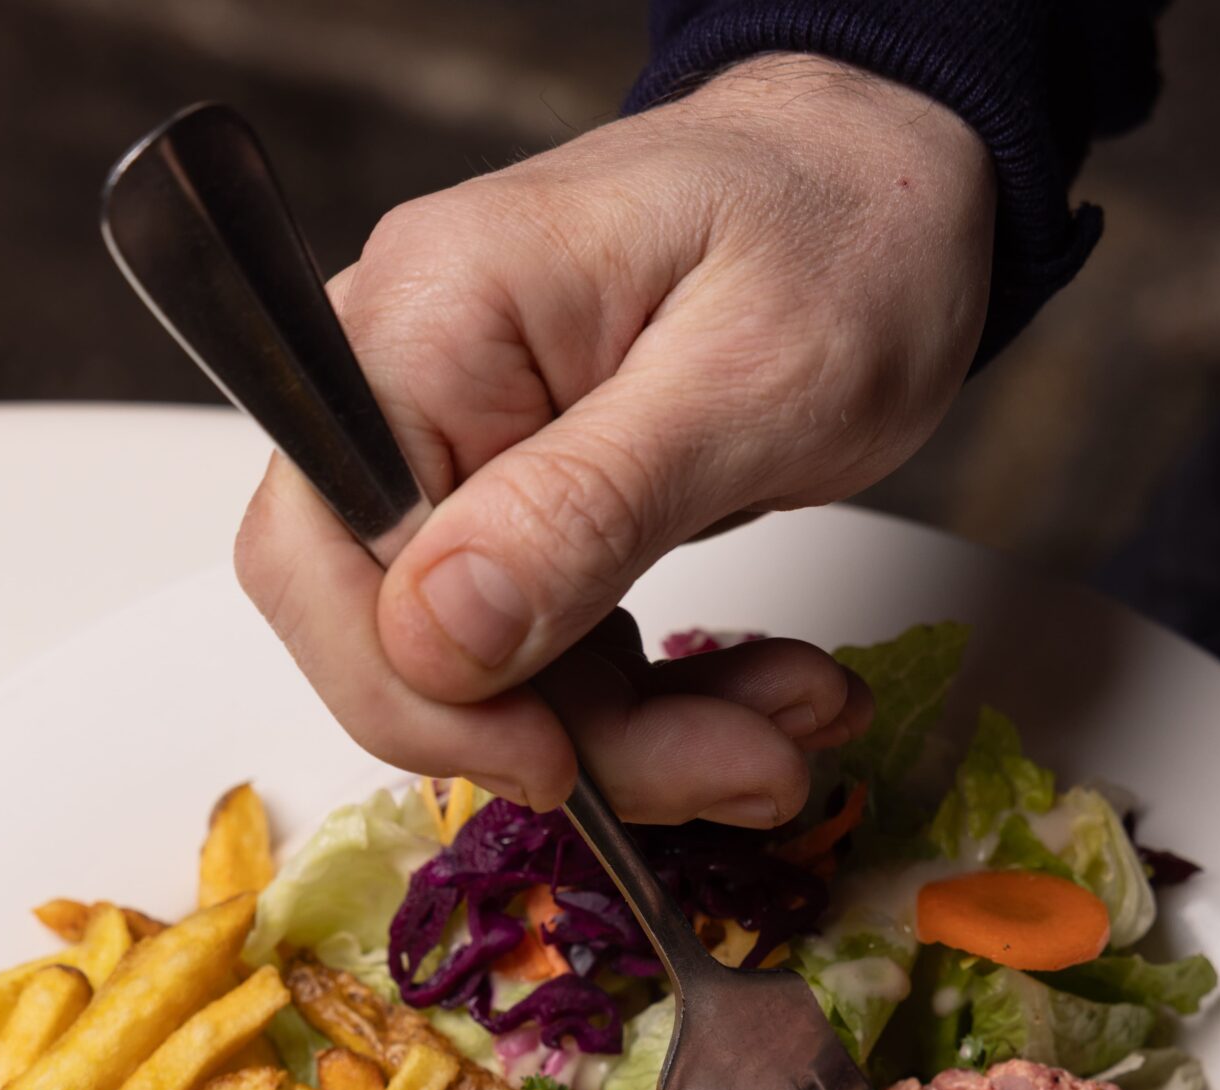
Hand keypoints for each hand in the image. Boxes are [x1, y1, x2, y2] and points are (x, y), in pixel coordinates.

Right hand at [234, 55, 993, 822]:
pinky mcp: (528, 517)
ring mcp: (466, 458)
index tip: (565, 765)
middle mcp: (410, 389)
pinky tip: (774, 693)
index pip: (323, 561)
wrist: (895, 189)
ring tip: (802, 725)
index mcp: (426, 325)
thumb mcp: (749, 379)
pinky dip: (667, 706)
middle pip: (405, 642)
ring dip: (651, 741)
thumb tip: (432, 632)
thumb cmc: (841, 234)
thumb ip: (584, 507)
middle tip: (749, 769)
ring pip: (497, 679)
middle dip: (578, 740)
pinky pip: (558, 661)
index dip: (423, 699)